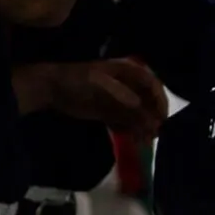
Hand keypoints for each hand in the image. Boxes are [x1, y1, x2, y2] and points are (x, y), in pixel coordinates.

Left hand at [44, 59, 168, 137]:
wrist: (52, 88)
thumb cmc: (79, 81)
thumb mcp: (103, 88)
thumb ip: (126, 102)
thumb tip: (149, 118)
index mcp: (128, 72)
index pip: (153, 85)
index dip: (160, 102)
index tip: (162, 120)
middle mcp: (126, 85)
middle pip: (146, 102)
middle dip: (151, 118)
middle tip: (153, 136)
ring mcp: (117, 99)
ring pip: (136, 114)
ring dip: (141, 128)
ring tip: (142, 142)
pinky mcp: (107, 111)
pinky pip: (123, 122)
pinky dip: (128, 131)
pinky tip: (130, 141)